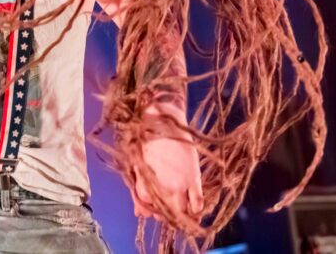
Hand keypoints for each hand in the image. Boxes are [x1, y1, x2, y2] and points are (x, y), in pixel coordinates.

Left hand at [131, 103, 203, 220]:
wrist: (164, 121)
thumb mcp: (137, 163)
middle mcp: (164, 186)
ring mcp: (181, 183)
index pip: (146, 205)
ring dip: (180, 214)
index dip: (148, 208)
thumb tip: (139, 214)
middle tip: (165, 212)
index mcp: (147, 181)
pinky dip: (196, 209)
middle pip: (165, 212)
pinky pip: (198, 202)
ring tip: (180, 213)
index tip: (150, 209)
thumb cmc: (147, 140)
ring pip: (182, 210)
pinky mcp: (195, 177)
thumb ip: (139, 189)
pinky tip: (194, 210)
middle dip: (164, 214)